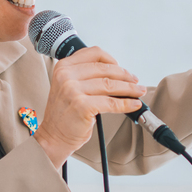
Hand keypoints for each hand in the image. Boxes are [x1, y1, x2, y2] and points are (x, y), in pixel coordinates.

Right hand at [35, 47, 146, 168]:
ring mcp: (73, 90)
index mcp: (64, 67)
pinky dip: (126, 104)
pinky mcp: (82, 106)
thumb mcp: (68, 87)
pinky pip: (111, 103)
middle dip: (125, 75)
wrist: (53, 137)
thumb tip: (116, 73)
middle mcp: (66, 76)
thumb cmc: (63, 115)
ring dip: (130, 89)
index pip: (94, 53)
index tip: (122, 68)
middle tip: (135, 81)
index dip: (112, 60)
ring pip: (110, 84)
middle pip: (105, 69)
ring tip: (138, 92)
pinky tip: (133, 105)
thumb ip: (85, 76)